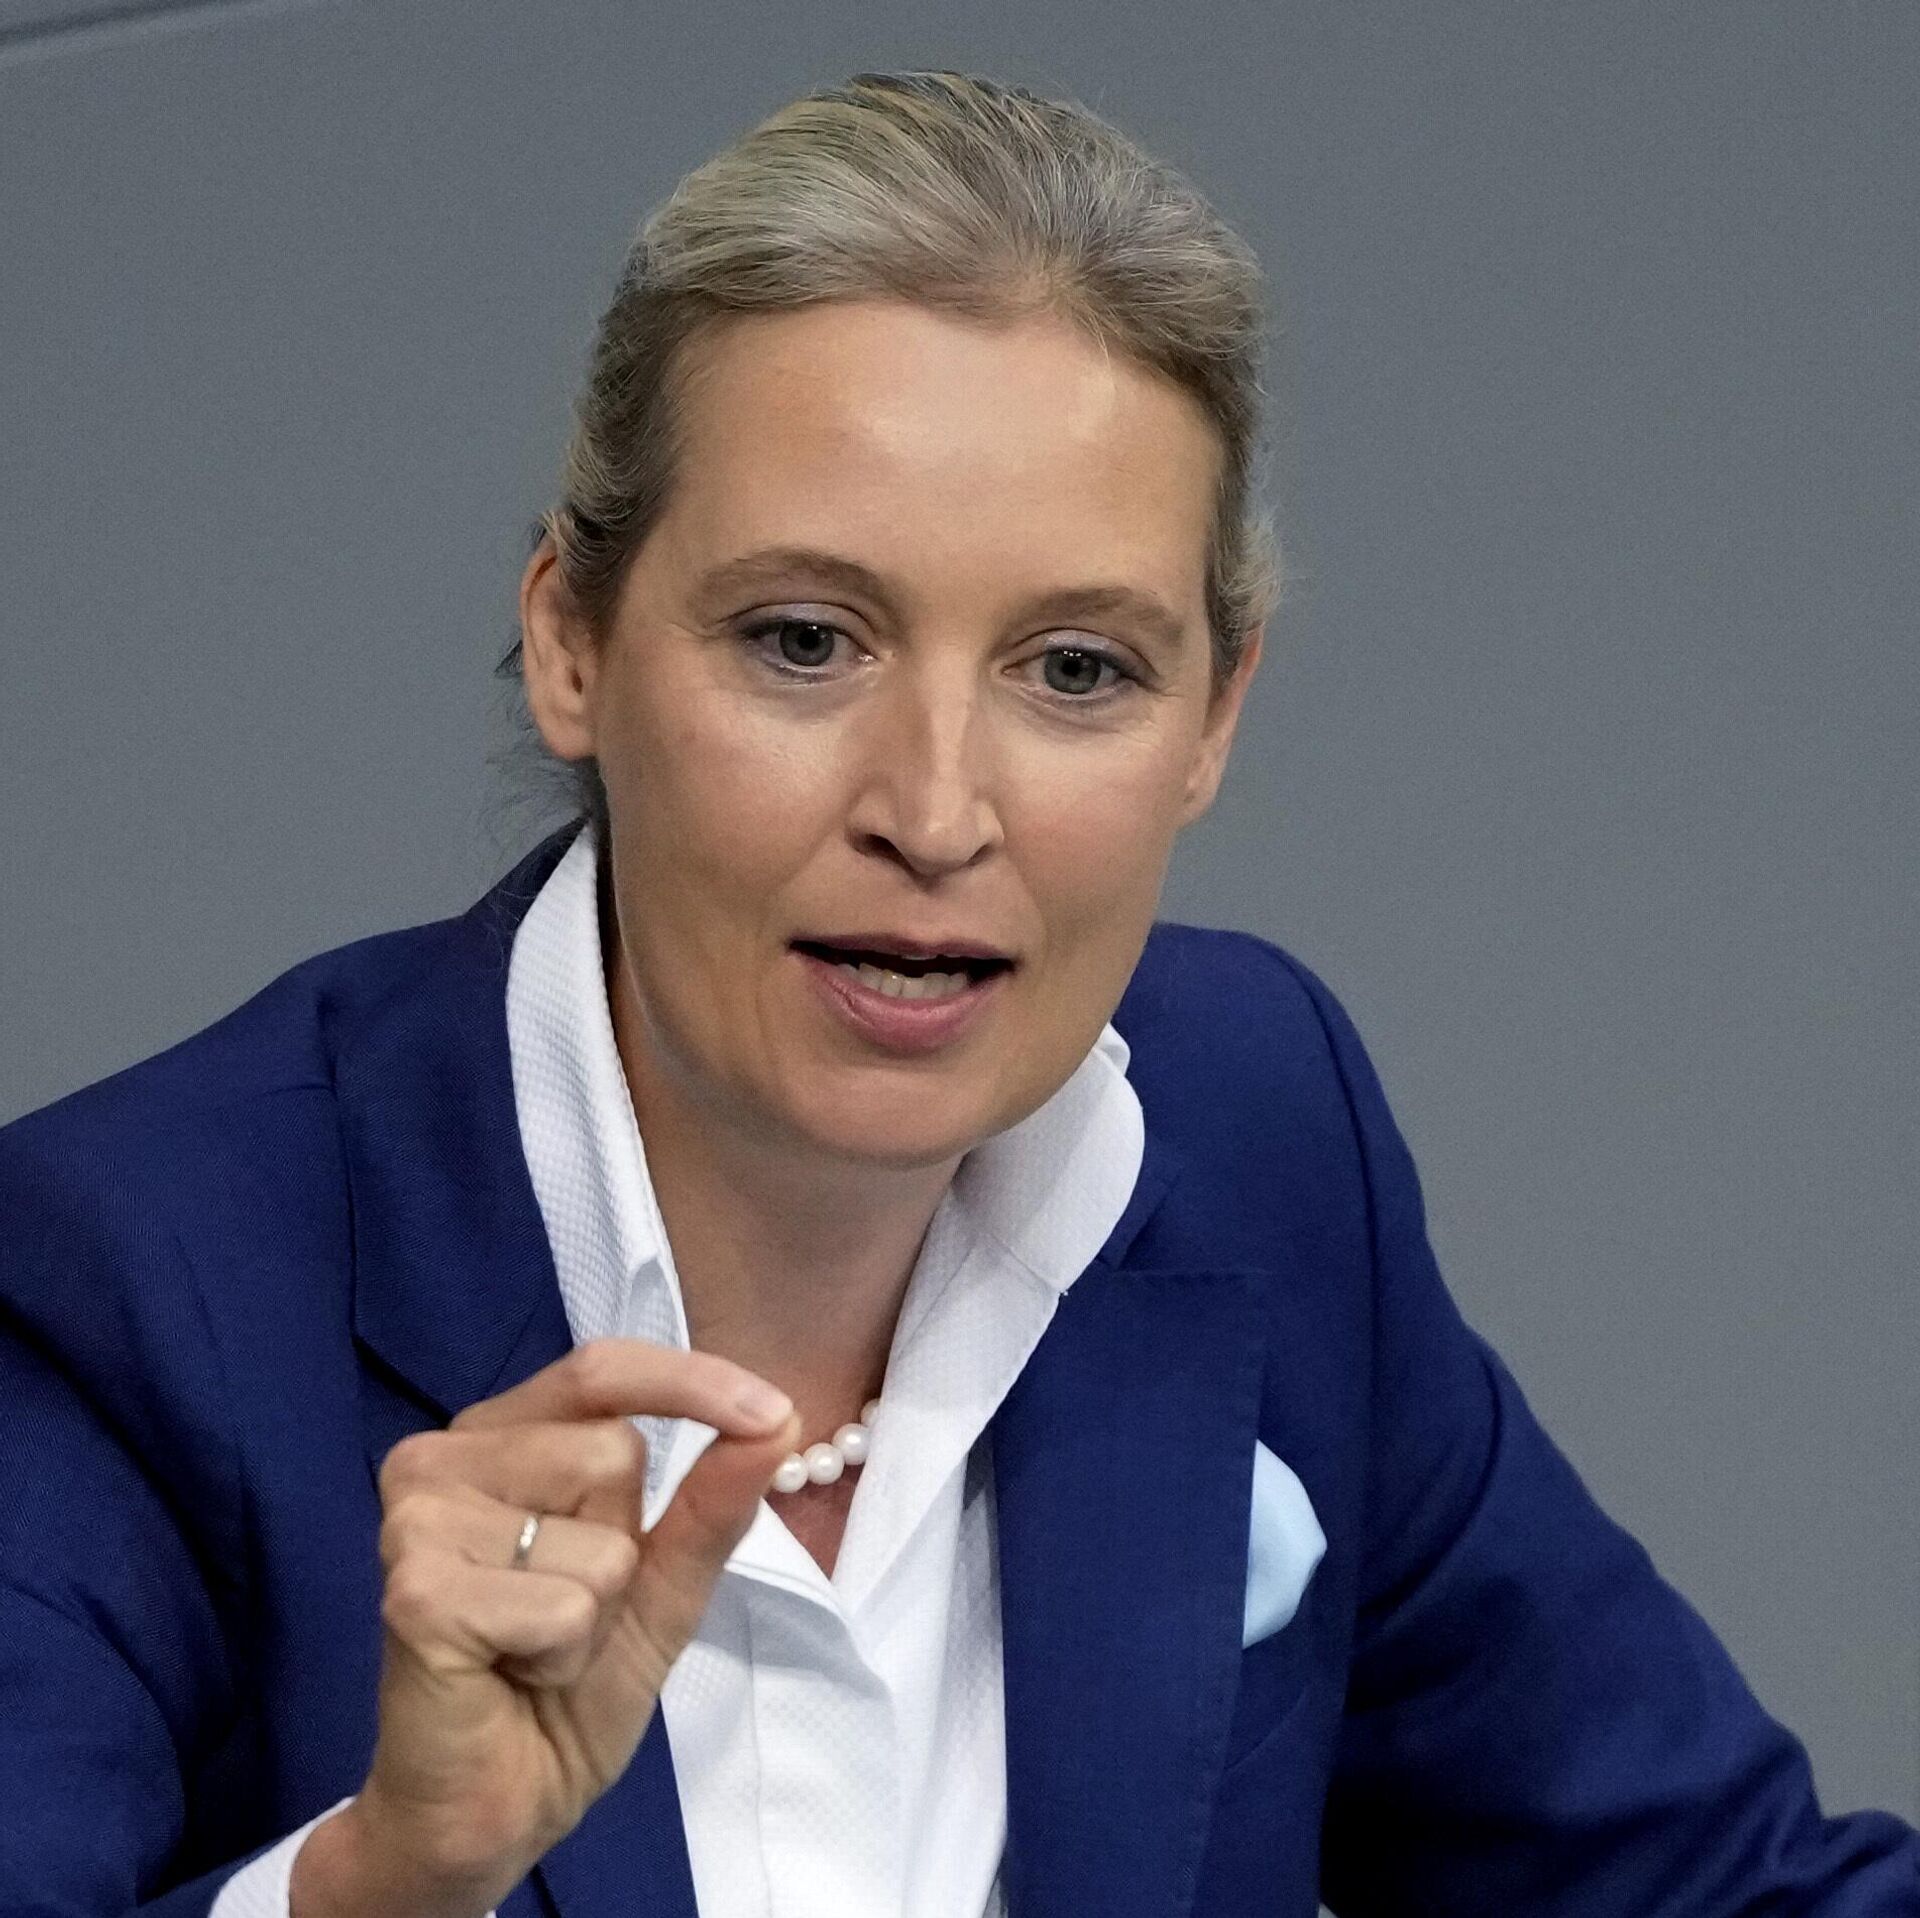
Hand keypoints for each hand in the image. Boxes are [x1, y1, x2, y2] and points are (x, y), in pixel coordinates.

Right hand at [290, 1338, 800, 1917]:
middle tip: (564, 1613)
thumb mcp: (662, 1582)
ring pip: (599, 1535)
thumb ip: (714, 1499)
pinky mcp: (416, 1591)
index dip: (690, 1382)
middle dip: (623, 1547)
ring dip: (595, 1611)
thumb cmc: (565, 1686)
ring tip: (535, 1646)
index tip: (772, 1411)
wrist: (495, 1805)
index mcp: (499, 1436)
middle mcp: (442, 1457)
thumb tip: (781, 1417)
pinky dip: (564, 1654)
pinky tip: (511, 1673)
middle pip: (612, 1450)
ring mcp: (420, 1519)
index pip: (601, 1368)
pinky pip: (564, 1605)